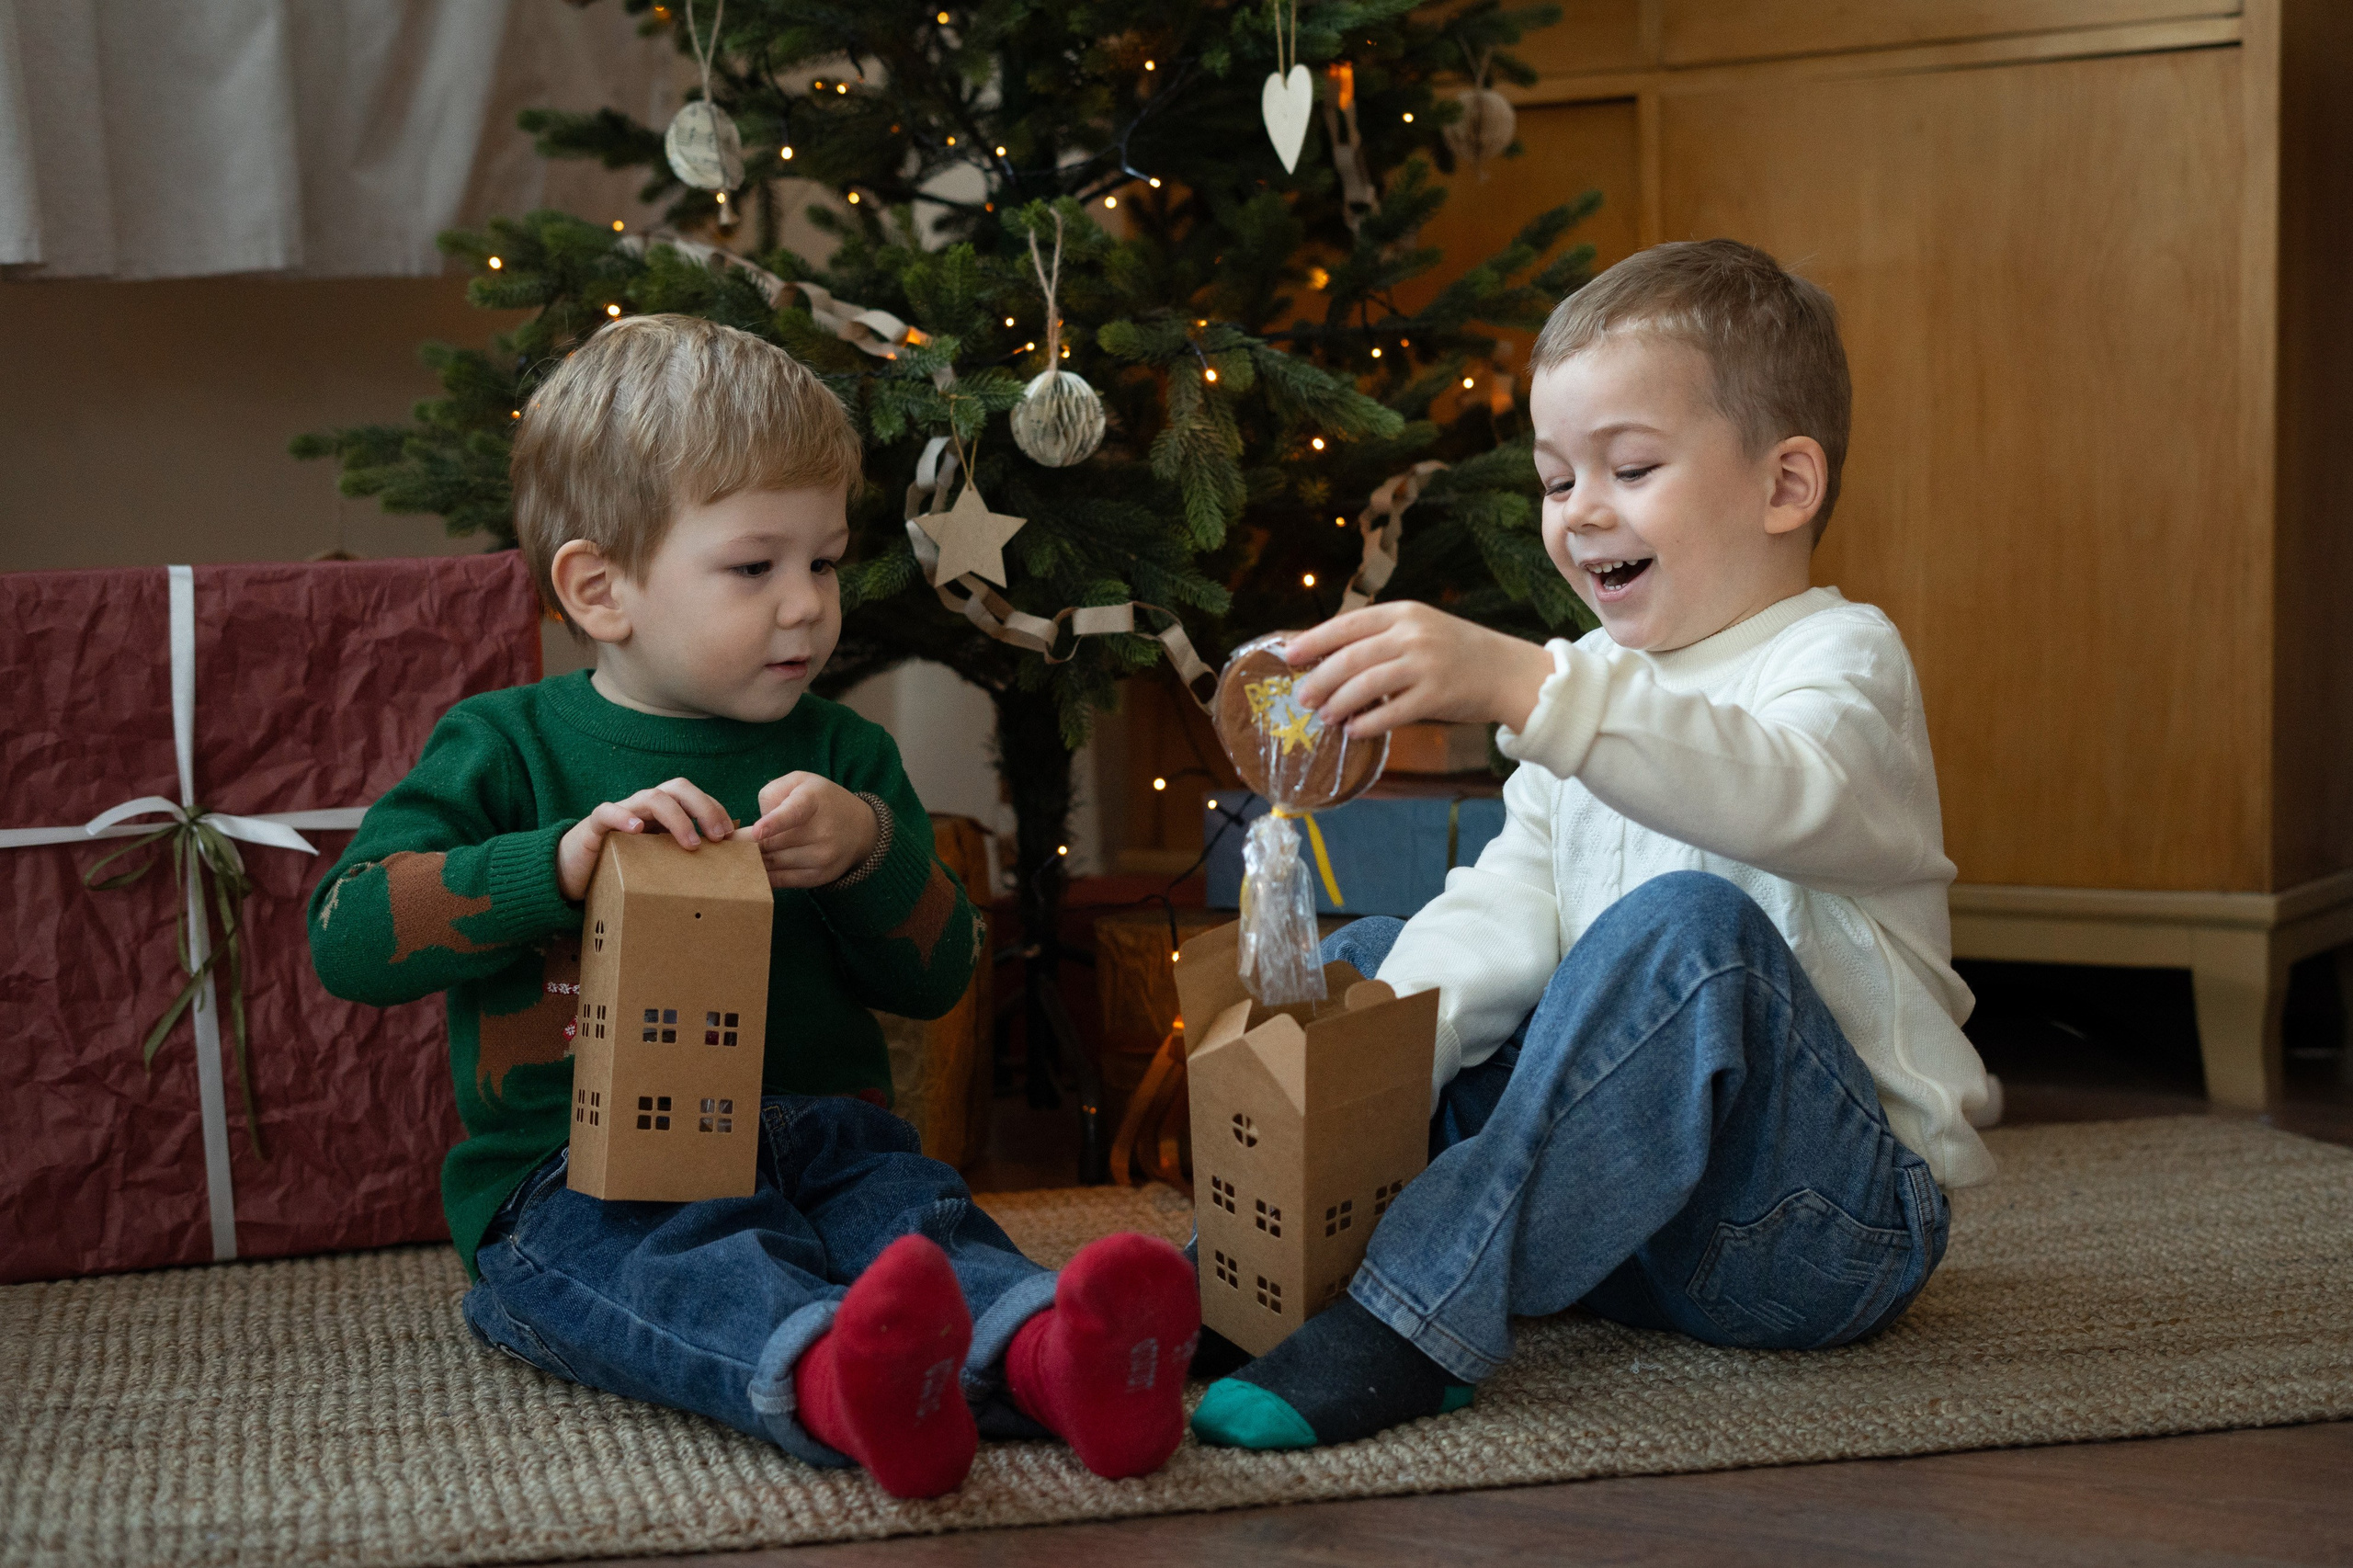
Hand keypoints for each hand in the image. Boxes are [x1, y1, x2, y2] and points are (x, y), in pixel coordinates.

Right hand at [556, 777, 734, 901]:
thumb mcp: (659, 860)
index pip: (694, 797)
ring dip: (676, 817)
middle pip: (677, 788)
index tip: (731, 835)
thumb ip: (684, 856)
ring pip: (651, 797)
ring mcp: (620, 812)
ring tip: (690, 843)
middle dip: (703, 807)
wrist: (575, 872)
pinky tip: (638, 830)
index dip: (714, 809)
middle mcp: (644, 807)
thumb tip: (726, 867)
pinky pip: (607, 813)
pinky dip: (623, 817)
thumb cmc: (624, 866)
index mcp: (663, 812)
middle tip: (717, 836)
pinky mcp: (594, 826)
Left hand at [750, 772, 879, 888]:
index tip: (757, 830)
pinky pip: (782, 880)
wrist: (859, 827)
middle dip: (747, 845)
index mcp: (813, 800)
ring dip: (754, 861)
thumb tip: (752, 829)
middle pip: (773, 843)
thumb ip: (772, 794)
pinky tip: (756, 870)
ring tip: (741, 855)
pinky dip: (765, 876)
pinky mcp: (820, 876)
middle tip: (729, 844)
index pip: (794, 813)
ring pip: (773, 863)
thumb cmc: (820, 800)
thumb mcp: (799, 782)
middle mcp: (823, 830)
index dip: (774, 822)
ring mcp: (823, 856)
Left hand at [1284, 602, 1556, 737]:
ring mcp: (1425, 664)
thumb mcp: (1419, 629)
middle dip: (1319, 679)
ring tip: (1325, 716)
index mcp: (1403, 613)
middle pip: (1351, 657)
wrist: (1507, 670)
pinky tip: (1354, 731)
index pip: (1347, 624)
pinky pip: (1391, 712)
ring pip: (1365, 685)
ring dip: (1338, 703)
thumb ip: (1380, 638)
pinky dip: (1367, 723)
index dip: (1314, 640)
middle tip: (1302, 698)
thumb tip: (1326, 657)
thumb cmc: (1455, 652)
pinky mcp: (1437, 695)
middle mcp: (1412, 634)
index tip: (1289, 655)